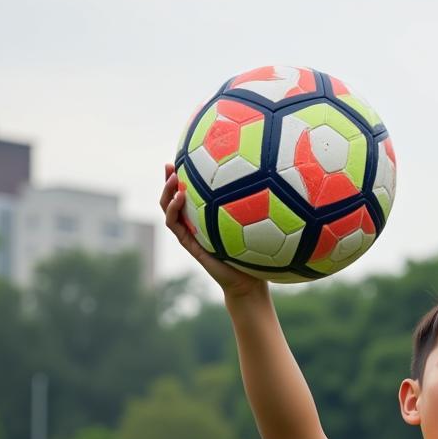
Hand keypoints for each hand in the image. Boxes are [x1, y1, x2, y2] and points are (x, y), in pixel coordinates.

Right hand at [160, 163, 266, 299]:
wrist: (247, 282)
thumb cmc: (254, 253)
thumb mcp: (254, 224)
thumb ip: (255, 205)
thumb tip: (271, 179)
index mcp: (207, 217)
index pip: (189, 193)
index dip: (183, 176)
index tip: (184, 157)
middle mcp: (196, 224)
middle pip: (173, 197)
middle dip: (168, 180)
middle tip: (170, 165)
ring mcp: (190, 234)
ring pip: (168, 209)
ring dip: (166, 192)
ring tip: (172, 177)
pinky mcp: (189, 244)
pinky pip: (174, 224)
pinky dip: (173, 209)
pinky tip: (180, 196)